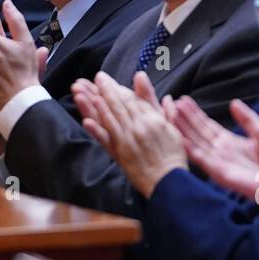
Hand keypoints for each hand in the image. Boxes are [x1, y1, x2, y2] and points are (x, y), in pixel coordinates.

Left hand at [76, 71, 186, 197]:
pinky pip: (107, 140)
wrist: (169, 181)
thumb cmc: (173, 155)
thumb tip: (161, 93)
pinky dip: (96, 130)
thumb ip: (161, 107)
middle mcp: (139, 127)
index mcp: (152, 119)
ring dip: (96, 104)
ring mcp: (128, 140)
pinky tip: (86, 121)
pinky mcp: (121, 154)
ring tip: (85, 92)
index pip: (131, 99)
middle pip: (119, 105)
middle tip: (96, 78)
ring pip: (110, 118)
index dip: (117, 88)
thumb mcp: (172, 127)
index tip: (106, 79)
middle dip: (105, 90)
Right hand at [169, 95, 258, 198]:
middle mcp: (220, 153)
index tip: (182, 100)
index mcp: (229, 144)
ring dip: (183, 130)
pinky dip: (191, 150)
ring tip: (171, 114)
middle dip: (183, 118)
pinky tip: (181, 139)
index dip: (194, 113)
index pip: (206, 126)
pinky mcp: (222, 174)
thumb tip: (234, 103)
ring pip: (196, 143)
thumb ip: (248, 119)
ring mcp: (219, 163)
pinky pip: (203, 161)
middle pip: (196, 133)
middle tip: (170, 102)